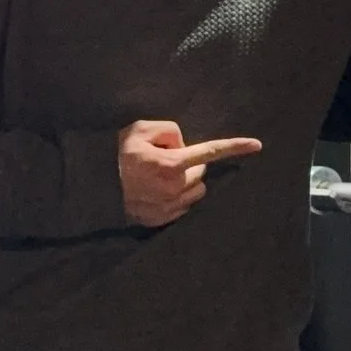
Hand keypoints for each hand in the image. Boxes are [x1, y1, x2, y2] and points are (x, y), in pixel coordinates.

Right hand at [118, 117, 262, 226]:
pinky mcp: (161, 221)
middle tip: (164, 162)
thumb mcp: (140, 129)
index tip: (257, 145)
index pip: (210, 152)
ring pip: (195, 193)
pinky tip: (154, 193)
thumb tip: (182, 145)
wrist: (93, 187)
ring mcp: (169, 208)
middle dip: (189, 166)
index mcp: (172, 164)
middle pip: (200, 174)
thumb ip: (169, 130)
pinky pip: (182, 208)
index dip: (235, 146)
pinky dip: (175, 199)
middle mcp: (175, 188)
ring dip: (186, 184)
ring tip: (160, 179)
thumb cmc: (116, 155)